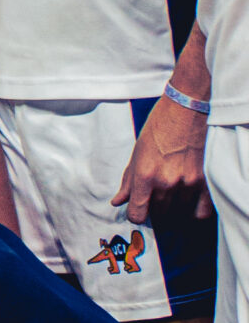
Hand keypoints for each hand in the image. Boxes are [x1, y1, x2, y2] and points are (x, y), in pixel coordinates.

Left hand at [112, 95, 211, 227]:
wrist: (186, 108)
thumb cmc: (159, 126)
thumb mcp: (137, 152)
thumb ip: (128, 180)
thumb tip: (117, 201)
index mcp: (145, 175)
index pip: (137, 214)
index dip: (136, 214)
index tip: (138, 209)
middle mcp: (166, 182)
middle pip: (158, 213)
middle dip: (154, 206)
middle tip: (156, 193)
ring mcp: (187, 183)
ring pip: (177, 211)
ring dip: (173, 205)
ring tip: (172, 190)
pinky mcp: (205, 181)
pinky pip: (200, 212)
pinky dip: (194, 211)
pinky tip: (189, 201)